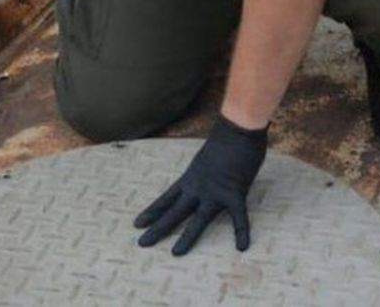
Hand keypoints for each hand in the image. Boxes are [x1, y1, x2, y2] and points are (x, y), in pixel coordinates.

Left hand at [133, 116, 266, 255]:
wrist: (237, 127)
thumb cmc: (226, 137)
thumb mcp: (207, 156)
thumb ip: (206, 170)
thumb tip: (211, 174)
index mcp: (190, 177)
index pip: (166, 198)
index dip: (152, 212)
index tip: (137, 224)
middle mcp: (197, 187)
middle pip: (174, 212)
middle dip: (158, 229)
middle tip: (142, 244)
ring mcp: (215, 191)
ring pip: (198, 219)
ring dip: (187, 237)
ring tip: (176, 253)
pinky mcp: (235, 192)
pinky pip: (239, 217)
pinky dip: (242, 231)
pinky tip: (242, 247)